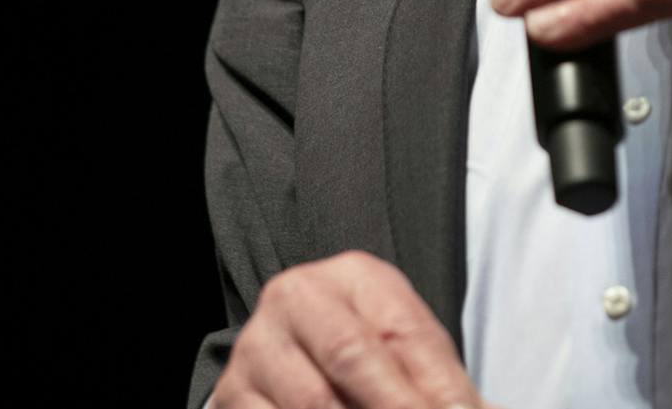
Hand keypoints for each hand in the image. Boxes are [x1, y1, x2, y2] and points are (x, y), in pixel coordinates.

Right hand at [214, 250, 493, 408]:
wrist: (293, 349)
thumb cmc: (364, 346)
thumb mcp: (402, 347)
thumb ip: (436, 378)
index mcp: (353, 276)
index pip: (403, 330)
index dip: (439, 384)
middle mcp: (297, 297)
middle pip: (351, 356)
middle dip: (396, 404)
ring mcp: (258, 345)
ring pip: (312, 400)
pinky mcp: (232, 392)